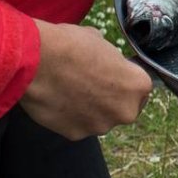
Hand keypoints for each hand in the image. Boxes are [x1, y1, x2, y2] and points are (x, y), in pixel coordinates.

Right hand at [20, 19, 153, 140]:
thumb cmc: (72, 45)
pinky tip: (58, 100)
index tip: (111, 77)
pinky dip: (69, 117)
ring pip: (100, 119)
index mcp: (138, 85)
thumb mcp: (101, 41)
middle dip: (110, 99)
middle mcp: (125, 111)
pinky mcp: (76, 135)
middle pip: (122, 108)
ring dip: (90, 109)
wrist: (37, 62)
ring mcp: (100, 126)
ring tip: (70, 91)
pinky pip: (77, 125)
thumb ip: (111, 60)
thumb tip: (106, 63)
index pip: (139, 88)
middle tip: (90, 85)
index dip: (124, 81)